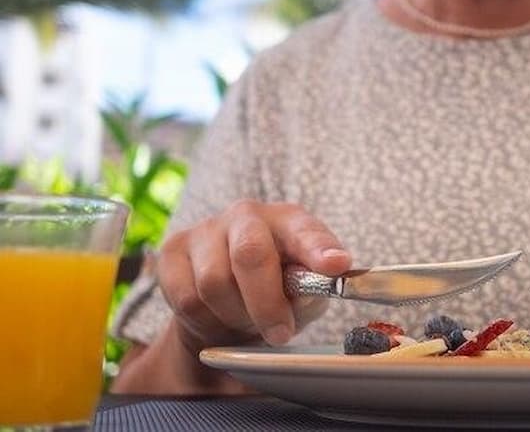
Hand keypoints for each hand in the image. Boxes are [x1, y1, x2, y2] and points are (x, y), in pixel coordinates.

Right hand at [157, 200, 351, 353]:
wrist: (224, 305)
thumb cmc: (274, 291)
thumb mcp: (303, 294)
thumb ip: (310, 292)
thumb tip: (309, 293)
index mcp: (289, 220)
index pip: (306, 230)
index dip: (320, 248)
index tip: (336, 266)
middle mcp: (247, 215)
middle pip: (250, 253)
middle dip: (266, 303)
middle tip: (280, 333)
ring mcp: (207, 229)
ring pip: (214, 282)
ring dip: (234, 315)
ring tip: (246, 319)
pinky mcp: (174, 250)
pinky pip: (186, 297)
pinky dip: (206, 320)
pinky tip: (218, 315)